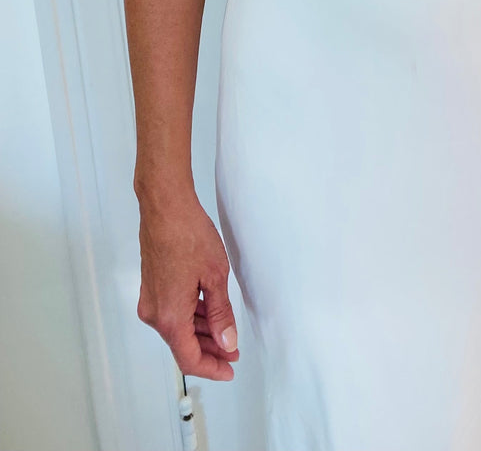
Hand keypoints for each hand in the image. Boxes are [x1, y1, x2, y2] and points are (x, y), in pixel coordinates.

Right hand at [136, 192, 239, 379]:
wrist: (165, 206)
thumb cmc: (188, 235)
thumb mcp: (215, 276)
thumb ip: (221, 314)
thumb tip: (227, 341)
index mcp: (170, 316)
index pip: (189, 358)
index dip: (211, 368)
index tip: (229, 369)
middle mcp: (155, 313)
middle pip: (182, 345)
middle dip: (209, 351)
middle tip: (233, 351)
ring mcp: (151, 300)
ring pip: (177, 328)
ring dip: (201, 333)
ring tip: (225, 333)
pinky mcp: (152, 287)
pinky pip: (172, 312)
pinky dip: (191, 317)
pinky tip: (209, 313)